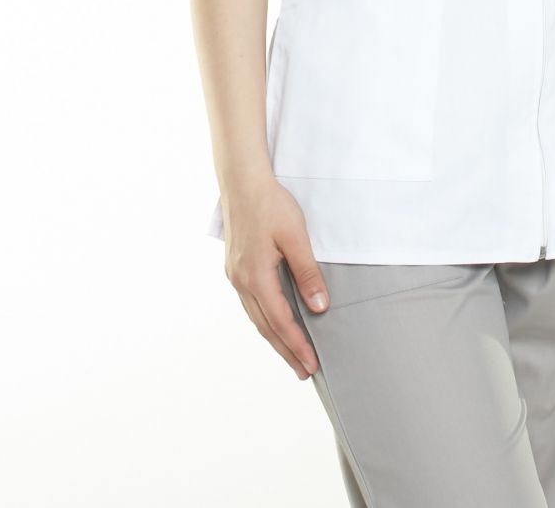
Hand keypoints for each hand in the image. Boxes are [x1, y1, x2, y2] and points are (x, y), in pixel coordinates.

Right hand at [220, 173, 329, 379]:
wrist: (242, 182)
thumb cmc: (271, 205)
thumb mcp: (295, 237)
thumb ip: (307, 273)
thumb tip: (319, 308)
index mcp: (255, 276)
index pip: (280, 321)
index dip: (296, 345)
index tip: (312, 364)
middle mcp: (241, 281)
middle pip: (265, 326)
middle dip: (286, 350)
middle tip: (304, 371)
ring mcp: (235, 275)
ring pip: (256, 316)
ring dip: (274, 337)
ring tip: (292, 354)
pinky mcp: (235, 267)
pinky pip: (251, 303)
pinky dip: (265, 319)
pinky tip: (274, 322)